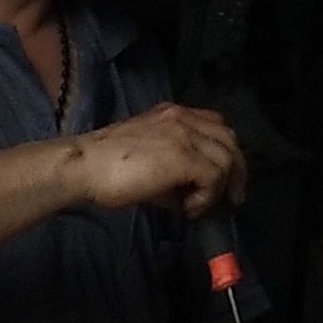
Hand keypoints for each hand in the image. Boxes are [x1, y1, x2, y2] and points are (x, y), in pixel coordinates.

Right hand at [78, 103, 246, 218]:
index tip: (223, 179)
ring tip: (197, 206)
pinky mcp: (184, 156)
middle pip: (229, 139)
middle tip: (231, 199)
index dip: (225, 152)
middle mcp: (184, 118)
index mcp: (174, 114)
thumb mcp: (146, 163)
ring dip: (218, 188)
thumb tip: (186, 198)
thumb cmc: (106, 168)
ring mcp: (185, 134)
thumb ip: (171, 173)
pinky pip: (214, 176)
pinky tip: (189, 208)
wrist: (86, 165)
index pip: (215, 125)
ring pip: (227, 157)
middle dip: (236, 170)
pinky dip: (207, 196)